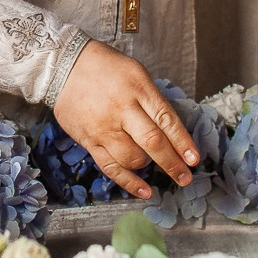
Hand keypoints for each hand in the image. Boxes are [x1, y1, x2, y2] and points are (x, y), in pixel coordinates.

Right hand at [52, 41, 197, 199]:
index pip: (166, 120)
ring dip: (149, 166)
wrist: (63, 66)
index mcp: (138, 89)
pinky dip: (129, 183)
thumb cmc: (105, 67)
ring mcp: (104, 128)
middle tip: (185, 177)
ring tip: (153, 163)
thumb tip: (171, 130)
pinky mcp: (90, 141)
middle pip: (152, 143)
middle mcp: (121, 110)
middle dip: (172, 163)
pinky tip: (144, 192)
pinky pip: (111, 168)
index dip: (183, 142)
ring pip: (133, 159)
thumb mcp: (136, 72)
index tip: (194, 159)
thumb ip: (153, 100)